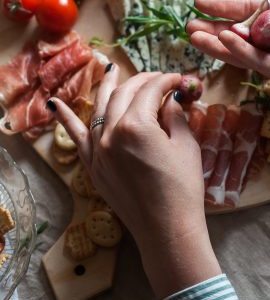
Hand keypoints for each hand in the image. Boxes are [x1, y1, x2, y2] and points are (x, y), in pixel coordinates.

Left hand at [49, 69, 220, 298]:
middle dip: (143, 81)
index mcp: (136, 125)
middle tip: (159, 79)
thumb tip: (170, 99)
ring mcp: (97, 150)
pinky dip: (65, 120)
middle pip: (124, 94)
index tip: (179, 80)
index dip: (167, 81)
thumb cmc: (182, 188)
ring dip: (107, 87)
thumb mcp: (185, 145)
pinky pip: (76, 138)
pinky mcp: (93, 166)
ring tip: (111, 70)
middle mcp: (110, 133)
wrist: (167, 230)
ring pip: (99, 108)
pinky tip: (55, 104)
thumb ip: (174, 115)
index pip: (151, 90)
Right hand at [188, 0, 269, 100]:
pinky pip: (262, 64)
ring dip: (220, 45)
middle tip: (189, 26)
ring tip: (194, 37)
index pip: (254, 9)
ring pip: (247, 51)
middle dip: (216, 29)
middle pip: (244, 32)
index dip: (228, 6)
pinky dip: (242, 54)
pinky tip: (224, 44)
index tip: (202, 2)